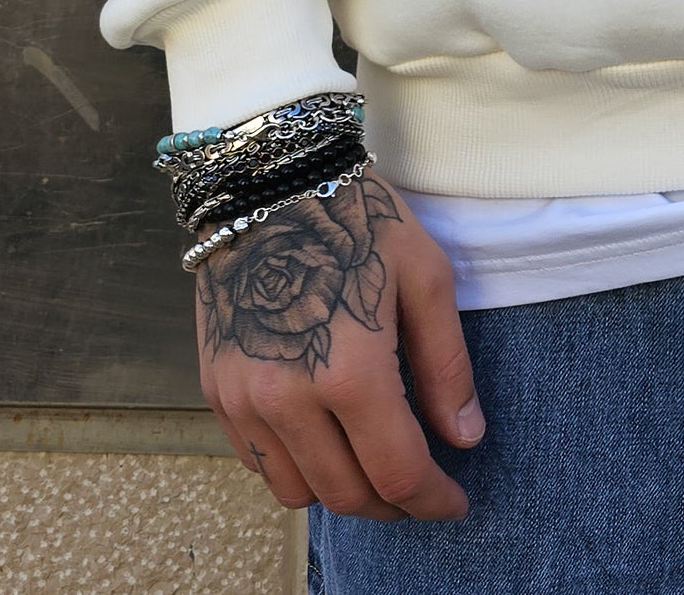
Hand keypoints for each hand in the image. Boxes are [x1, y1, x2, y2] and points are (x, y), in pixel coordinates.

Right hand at [197, 169, 481, 521]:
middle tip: (421, 487)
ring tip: (373, 463)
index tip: (454, 501)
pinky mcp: (217, 391)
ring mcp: (245, 399)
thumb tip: (466, 437)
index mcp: (349, 372)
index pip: (397, 472)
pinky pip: (259, 463)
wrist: (266, 181)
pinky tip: (325, 440)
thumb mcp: (424, 275)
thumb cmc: (356, 219)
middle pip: (348, 494)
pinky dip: (297, 469)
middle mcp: (288, 398)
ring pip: (299, 491)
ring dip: (342, 492)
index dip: (432, 499)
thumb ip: (446, 365)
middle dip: (394, 503)